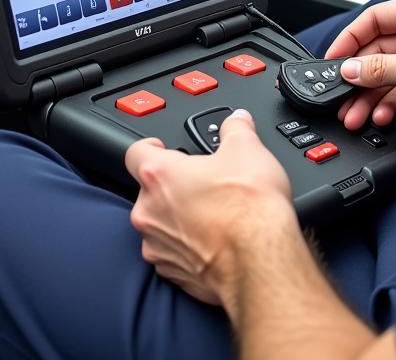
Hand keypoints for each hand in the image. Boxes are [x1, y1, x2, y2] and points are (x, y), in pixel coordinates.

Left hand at [125, 110, 296, 305]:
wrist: (260, 259)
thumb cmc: (249, 208)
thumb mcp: (248, 148)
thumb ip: (236, 128)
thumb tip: (237, 121)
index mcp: (159, 175)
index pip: (135, 152)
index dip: (151, 146)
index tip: (163, 148)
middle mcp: (149, 212)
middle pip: (150, 190)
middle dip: (174, 185)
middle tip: (203, 181)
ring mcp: (157, 246)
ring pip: (160, 224)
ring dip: (179, 216)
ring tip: (213, 212)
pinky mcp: (172, 273)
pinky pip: (172, 252)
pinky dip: (188, 245)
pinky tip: (215, 239)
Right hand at [325, 0, 395, 130]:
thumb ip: (381, 70)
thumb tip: (350, 69)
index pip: (374, 19)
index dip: (350, 39)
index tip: (333, 59)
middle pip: (377, 51)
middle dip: (359, 77)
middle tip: (341, 95)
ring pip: (387, 74)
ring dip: (370, 95)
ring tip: (355, 115)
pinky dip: (388, 103)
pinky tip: (379, 116)